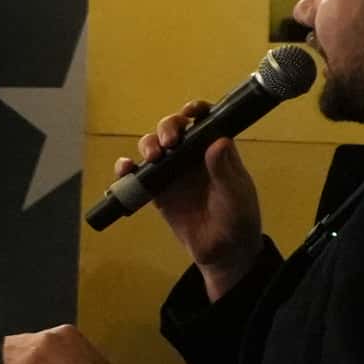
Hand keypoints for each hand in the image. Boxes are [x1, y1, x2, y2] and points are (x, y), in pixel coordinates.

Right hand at [2, 327, 117, 363]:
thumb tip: (16, 363)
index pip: (5, 353)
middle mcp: (30, 347)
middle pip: (18, 342)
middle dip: (27, 354)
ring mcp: (49, 337)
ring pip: (38, 338)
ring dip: (45, 348)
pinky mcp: (68, 331)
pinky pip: (56, 335)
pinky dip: (61, 345)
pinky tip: (72, 361)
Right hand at [125, 108, 268, 283]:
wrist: (223, 253)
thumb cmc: (238, 220)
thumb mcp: (236, 195)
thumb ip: (225, 170)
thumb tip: (220, 141)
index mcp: (215, 151)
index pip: (204, 120)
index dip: (194, 110)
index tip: (189, 113)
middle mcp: (192, 156)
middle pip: (173, 128)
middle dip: (166, 127)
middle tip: (168, 141)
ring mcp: (173, 172)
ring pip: (153, 146)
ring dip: (147, 145)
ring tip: (152, 157)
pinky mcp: (157, 191)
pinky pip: (137, 175)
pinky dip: (127, 169)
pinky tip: (126, 171)